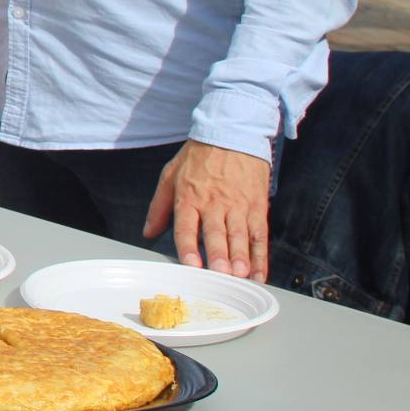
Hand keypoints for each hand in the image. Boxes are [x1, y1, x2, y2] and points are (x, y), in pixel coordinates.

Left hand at [144, 140, 271, 281]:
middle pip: (216, 233)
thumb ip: (158, 206)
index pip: (187, 226)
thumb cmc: (198, 158)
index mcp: (189, 197)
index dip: (189, 246)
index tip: (191, 264)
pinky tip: (259, 273)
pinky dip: (261, 256)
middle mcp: (214, 204)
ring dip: (241, 257)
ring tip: (241, 275)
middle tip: (221, 273)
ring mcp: (237, 206)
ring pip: (240, 236)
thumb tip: (148, 232)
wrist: (231, 135)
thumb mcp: (170, 175)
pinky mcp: (256, 207)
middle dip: (219, 255)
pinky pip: (259, 235)